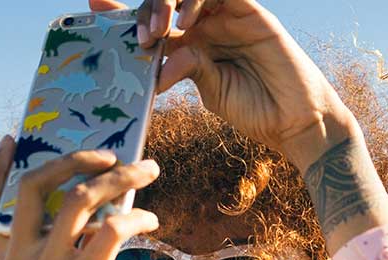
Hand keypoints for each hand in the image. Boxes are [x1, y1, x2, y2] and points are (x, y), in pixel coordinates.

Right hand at [0, 137, 159, 259]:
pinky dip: (137, 217)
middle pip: (36, 185)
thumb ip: (53, 256)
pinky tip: (151, 221)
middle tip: (108, 152)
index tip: (12, 139)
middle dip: (74, 157)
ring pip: (82, 199)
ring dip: (121, 176)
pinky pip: (111, 230)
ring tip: (147, 171)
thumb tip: (92, 214)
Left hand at [90, 0, 350, 168]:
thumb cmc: (254, 109)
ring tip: (160, 33)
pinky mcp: (250, 11)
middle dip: (146, 9)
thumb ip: (185, 68)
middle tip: (142, 37)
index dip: (122, 9)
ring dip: (166, 4)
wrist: (295, 120)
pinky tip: (187, 24)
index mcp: (189, 42)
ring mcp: (226, 14)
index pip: (151, 18)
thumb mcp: (210, 91)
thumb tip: (156, 63)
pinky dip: (196, 0)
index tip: (92, 5)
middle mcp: (204, 23)